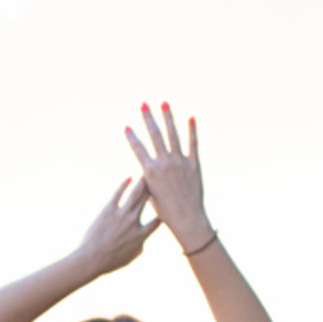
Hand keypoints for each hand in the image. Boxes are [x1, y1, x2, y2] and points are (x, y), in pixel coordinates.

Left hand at [76, 174, 156, 276]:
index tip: (166, 206)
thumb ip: (139, 249)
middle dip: (154, 191)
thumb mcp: (129, 259)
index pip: (157, 221)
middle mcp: (134, 223)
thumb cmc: (109, 262)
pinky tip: (129, 178)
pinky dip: (124, 185)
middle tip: (159, 182)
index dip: (163, 213)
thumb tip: (142, 243)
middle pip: (148, 203)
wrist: (91, 259)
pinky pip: (118, 194)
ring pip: (136, 195)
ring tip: (147, 175)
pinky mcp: (108, 210)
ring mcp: (122, 215)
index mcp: (141, 236)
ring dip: (142, 184)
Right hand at [125, 101, 208, 244]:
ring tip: (164, 103)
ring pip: (173, 135)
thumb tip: (144, 170)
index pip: (138, 149)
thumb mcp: (151, 194)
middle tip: (144, 104)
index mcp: (150, 172)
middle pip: (154, 135)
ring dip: (168, 117)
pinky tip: (190, 118)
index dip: (132, 137)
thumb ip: (148, 178)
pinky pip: (193, 143)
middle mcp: (164, 163)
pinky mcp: (194, 164)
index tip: (127, 126)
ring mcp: (180, 162)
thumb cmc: (165, 211)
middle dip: (148, 118)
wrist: (186, 218)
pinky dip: (192, 130)